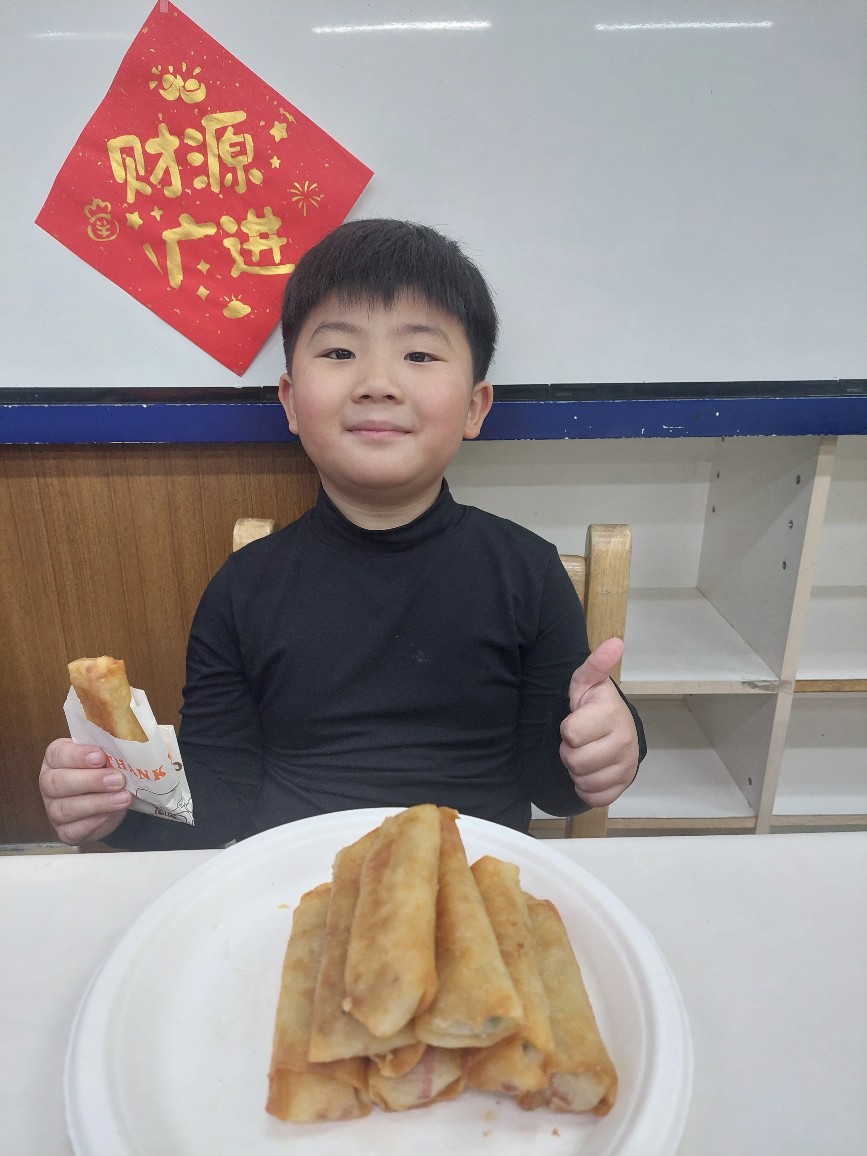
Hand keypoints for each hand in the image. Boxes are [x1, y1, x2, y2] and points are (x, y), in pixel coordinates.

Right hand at [39, 739, 131, 845]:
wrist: (110, 798)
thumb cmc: (104, 770)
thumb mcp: (106, 757)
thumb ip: (108, 753)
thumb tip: (123, 752)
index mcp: (56, 758)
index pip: (58, 754)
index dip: (78, 756)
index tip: (100, 756)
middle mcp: (49, 783)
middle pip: (59, 783)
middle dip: (91, 781)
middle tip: (117, 779)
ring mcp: (53, 809)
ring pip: (66, 809)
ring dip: (97, 803)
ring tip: (123, 798)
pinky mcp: (64, 831)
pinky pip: (72, 831)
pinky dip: (91, 824)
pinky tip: (108, 815)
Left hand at [559, 637, 638, 807]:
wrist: (615, 730)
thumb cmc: (593, 705)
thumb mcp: (587, 682)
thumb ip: (595, 665)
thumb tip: (616, 642)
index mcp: (610, 714)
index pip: (571, 734)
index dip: (567, 729)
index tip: (575, 721)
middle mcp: (623, 741)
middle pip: (575, 761)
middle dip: (569, 752)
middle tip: (577, 741)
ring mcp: (626, 766)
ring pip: (584, 780)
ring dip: (576, 770)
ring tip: (584, 754)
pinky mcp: (624, 785)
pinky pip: (596, 797)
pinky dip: (587, 788)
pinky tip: (590, 772)